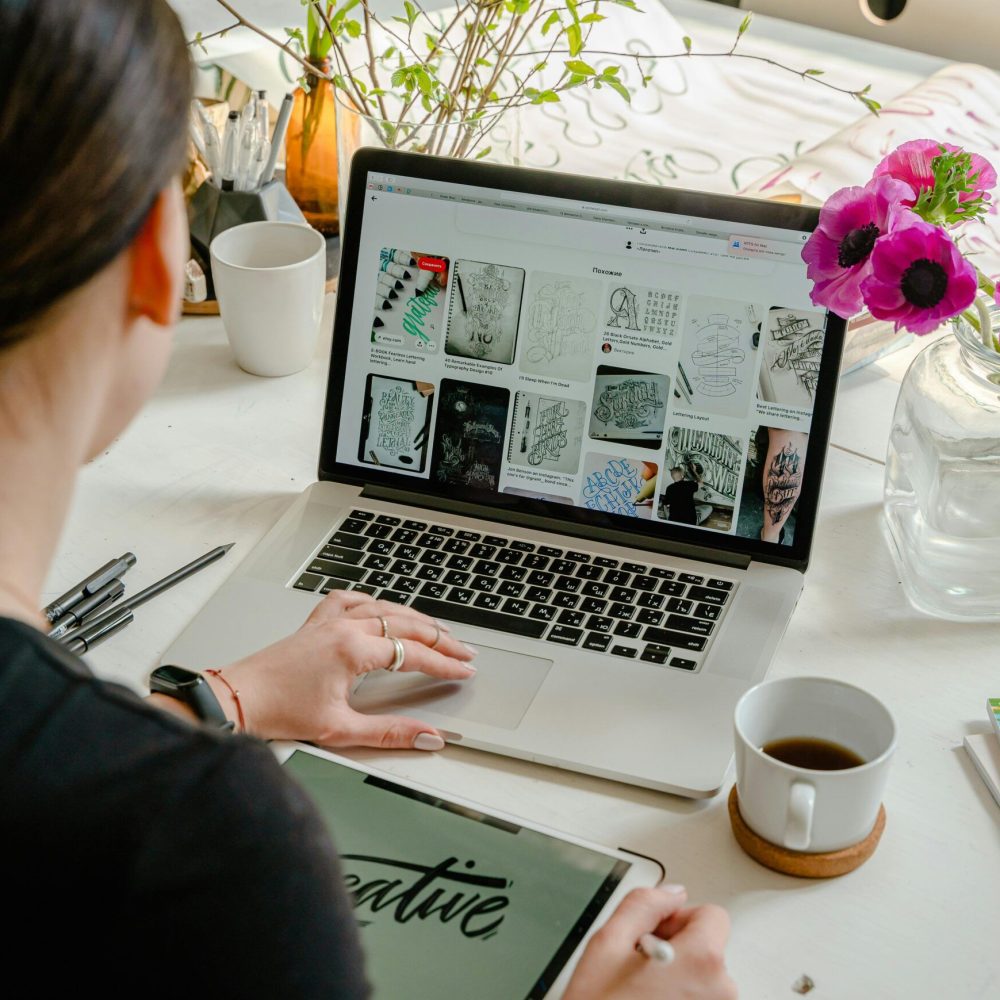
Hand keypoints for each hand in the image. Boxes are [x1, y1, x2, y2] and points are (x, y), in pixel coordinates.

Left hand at [206, 590, 475, 748]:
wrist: (237, 699)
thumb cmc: (279, 712)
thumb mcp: (340, 730)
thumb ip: (389, 732)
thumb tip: (426, 735)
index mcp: (352, 650)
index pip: (413, 653)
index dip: (444, 663)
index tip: (464, 670)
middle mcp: (343, 628)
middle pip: (406, 624)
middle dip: (441, 638)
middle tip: (464, 650)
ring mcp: (328, 622)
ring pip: (384, 608)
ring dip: (415, 618)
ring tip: (437, 630)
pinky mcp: (315, 624)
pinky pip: (351, 600)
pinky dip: (374, 601)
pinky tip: (381, 606)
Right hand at [563, 885, 736, 999]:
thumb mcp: (606, 945)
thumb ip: (643, 905)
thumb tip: (669, 893)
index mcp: (701, 961)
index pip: (712, 915)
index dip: (679, 918)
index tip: (655, 934)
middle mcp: (721, 993)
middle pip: (709, 951)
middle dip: (678, 953)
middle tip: (640, 970)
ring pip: (705, 984)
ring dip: (679, 983)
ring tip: (642, 997)